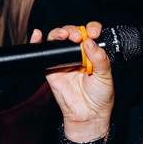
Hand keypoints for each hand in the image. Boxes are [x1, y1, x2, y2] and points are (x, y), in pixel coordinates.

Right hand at [40, 22, 114, 137]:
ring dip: (59, 33)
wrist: (88, 114)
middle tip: (78, 37)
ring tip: (65, 36)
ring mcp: (63, 60)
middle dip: (74, 30)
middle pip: (72, 33)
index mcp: (92, 52)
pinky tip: (38, 35)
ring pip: (57, 39)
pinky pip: (43, 53)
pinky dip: (37, 41)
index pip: (90, 33)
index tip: (94, 32)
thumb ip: (99, 58)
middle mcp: (77, 54)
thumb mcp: (105, 75)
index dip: (91, 28)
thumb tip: (88, 41)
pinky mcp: (51, 68)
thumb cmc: (99, 96)